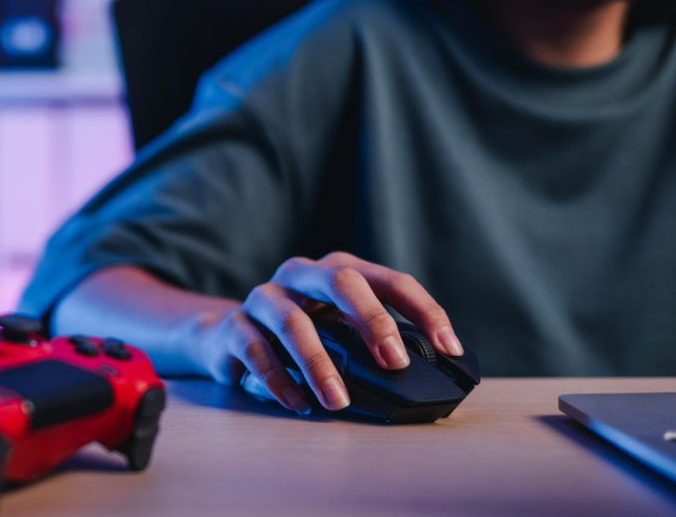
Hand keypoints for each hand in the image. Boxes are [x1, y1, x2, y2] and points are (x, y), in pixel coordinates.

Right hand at [194, 252, 463, 414]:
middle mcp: (302, 276)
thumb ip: (371, 344)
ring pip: (292, 321)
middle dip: (372, 320)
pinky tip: (298, 404)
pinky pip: (255, 348)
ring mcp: (265, 297)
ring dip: (318, 363)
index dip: (423, 310)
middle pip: (340, 280)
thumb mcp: (338, 332)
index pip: (390, 280)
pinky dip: (278, 379)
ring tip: (338, 401)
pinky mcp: (234, 326)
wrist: (227, 337)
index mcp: (338, 271)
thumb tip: (425, 379)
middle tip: (394, 362)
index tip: (448, 347)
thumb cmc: (299, 337)